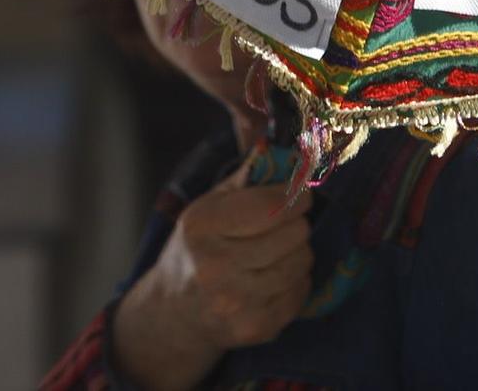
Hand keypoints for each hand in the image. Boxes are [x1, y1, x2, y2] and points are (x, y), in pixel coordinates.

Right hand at [110, 162, 313, 390]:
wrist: (175, 311)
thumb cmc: (197, 248)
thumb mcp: (207, 205)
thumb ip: (245, 177)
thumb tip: (285, 149)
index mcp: (202, 226)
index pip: (270, 207)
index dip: (296, 196)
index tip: (302, 193)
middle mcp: (215, 266)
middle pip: (293, 234)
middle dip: (297, 223)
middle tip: (287, 224)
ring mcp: (235, 302)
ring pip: (301, 262)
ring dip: (298, 252)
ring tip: (279, 251)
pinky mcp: (255, 327)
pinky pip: (300, 292)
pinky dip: (296, 281)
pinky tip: (275, 277)